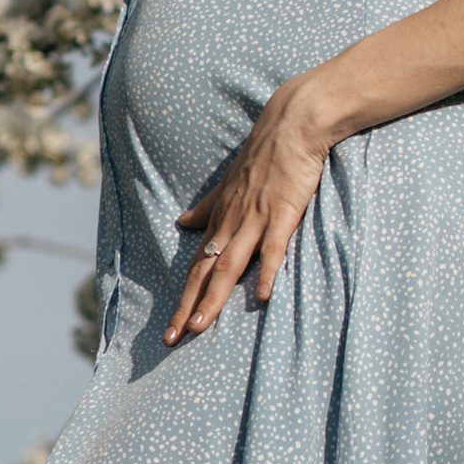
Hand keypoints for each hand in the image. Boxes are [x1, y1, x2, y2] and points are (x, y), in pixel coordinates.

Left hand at [166, 73, 335, 342]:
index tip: (170, 328)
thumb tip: (182, 222)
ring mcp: (256, 219)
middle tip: (171, 340)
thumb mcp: (229, 182)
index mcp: (221, 219)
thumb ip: (208, 207)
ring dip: (213, 298)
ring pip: (229, 266)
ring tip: (198, 327)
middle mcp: (232, 223)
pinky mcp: (283, 213)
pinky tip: (262, 297)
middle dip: (187, 308)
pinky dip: (266, 271)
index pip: (197, 267)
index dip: (183, 298)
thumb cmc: (264, 153)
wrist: (293, 122)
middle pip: (205, 273)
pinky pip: (273, 247)